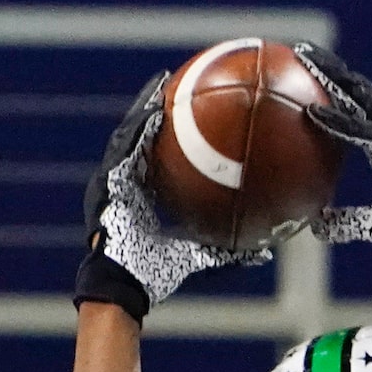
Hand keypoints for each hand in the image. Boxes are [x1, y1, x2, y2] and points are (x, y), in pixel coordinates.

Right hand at [74, 73, 262, 321]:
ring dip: (144, 106)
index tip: (185, 116)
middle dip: (154, 110)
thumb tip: (263, 252)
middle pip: (139, 137)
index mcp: (138, 197)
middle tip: (174, 86)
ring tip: (161, 83)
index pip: (153, 158)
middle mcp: (123, 183)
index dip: (166, 135)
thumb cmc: (154, 278)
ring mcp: (112, 181)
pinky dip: (139, 128)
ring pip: (129, 133)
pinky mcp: (107, 183)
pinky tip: (156, 109)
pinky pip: (125, 147)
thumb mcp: (197, 260)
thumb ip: (226, 252)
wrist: (123, 287)